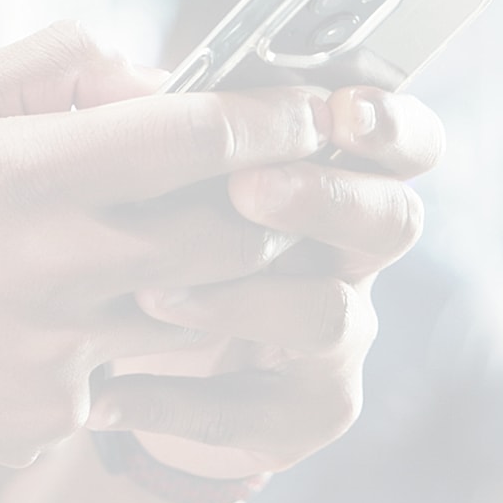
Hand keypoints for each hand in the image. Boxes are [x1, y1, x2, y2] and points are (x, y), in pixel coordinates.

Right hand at [0, 23, 341, 467]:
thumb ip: (46, 65)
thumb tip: (149, 71)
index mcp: (28, 169)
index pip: (199, 137)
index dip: (272, 118)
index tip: (305, 109)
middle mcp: (57, 261)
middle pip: (235, 235)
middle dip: (264, 209)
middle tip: (255, 192)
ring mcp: (60, 348)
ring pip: (200, 314)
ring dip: (205, 284)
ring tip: (160, 260)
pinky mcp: (49, 412)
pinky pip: (133, 375)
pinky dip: (124, 348)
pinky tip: (60, 329)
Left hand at [100, 87, 442, 497]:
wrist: (102, 353)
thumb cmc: (130, 226)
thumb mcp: (134, 163)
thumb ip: (151, 117)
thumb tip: (143, 90)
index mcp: (327, 174)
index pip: (401, 140)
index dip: (391, 124)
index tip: (342, 110)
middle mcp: (348, 253)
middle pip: (393, 220)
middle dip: (326, 199)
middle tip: (246, 189)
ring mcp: (334, 337)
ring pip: (328, 316)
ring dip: (241, 300)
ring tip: (150, 293)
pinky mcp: (298, 413)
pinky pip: (260, 413)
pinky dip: (176, 401)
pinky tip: (106, 395)